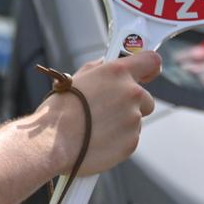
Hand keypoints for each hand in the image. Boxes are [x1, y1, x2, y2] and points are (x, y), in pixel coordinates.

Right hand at [39, 48, 159, 175]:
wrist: (52, 141)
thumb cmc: (59, 110)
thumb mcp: (77, 79)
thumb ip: (99, 70)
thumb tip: (106, 67)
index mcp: (118, 73)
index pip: (151, 61)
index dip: (150, 69)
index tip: (146, 74)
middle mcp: (131, 94)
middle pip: (146, 99)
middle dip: (133, 105)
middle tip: (108, 111)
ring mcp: (133, 119)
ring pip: (135, 121)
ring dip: (121, 124)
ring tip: (94, 129)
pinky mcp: (131, 142)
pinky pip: (129, 140)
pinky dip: (117, 141)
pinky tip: (96, 140)